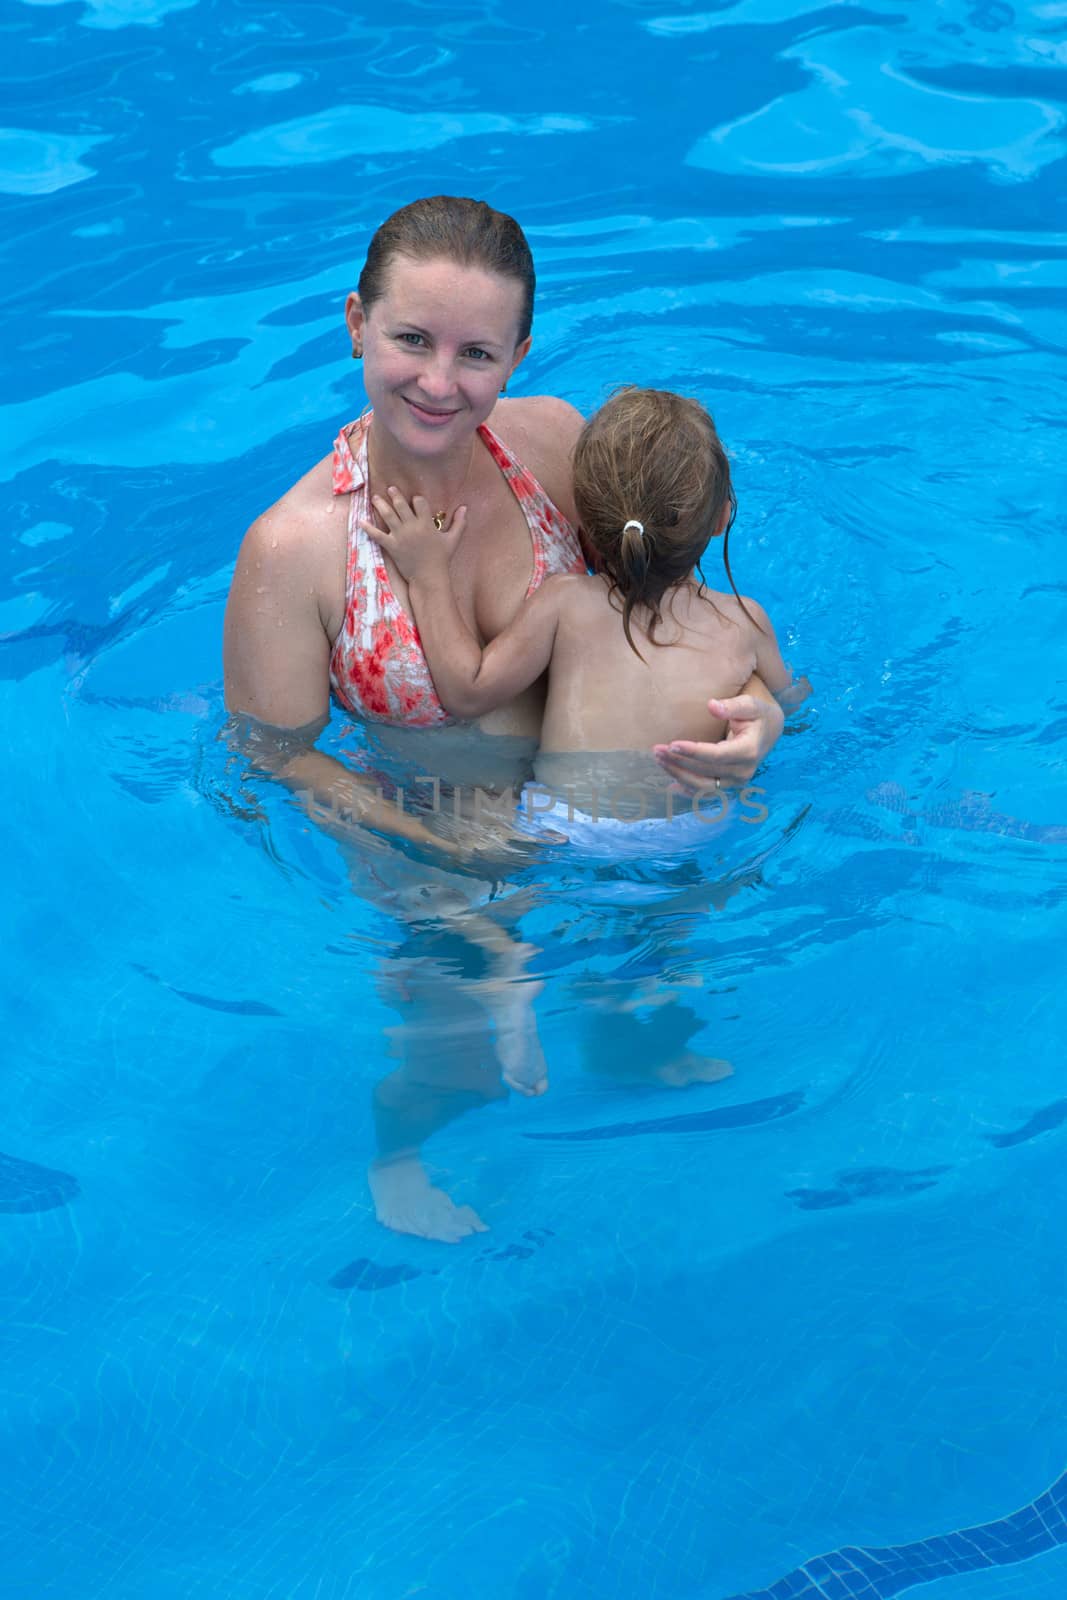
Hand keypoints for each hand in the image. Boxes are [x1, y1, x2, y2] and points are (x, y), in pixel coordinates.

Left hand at [359, 488, 466, 582]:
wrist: (429, 577)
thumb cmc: (442, 559)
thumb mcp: (453, 540)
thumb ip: (459, 522)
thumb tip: (465, 507)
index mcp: (426, 523)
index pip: (419, 502)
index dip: (416, 499)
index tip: (414, 499)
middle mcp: (412, 527)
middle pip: (401, 505)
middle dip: (395, 494)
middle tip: (390, 488)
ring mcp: (400, 536)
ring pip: (388, 515)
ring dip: (380, 504)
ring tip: (375, 497)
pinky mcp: (391, 546)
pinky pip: (377, 535)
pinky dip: (368, 528)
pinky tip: (360, 521)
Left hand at [652, 693, 784, 793]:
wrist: (768, 731)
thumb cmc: (757, 714)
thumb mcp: (750, 704)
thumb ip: (732, 705)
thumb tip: (712, 706)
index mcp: (748, 751)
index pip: (717, 755)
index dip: (694, 752)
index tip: (672, 744)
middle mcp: (743, 771)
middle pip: (706, 772)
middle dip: (679, 762)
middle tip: (657, 750)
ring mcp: (735, 782)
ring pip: (703, 786)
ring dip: (679, 775)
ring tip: (659, 760)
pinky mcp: (728, 785)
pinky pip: (705, 792)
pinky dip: (687, 790)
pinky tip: (670, 786)